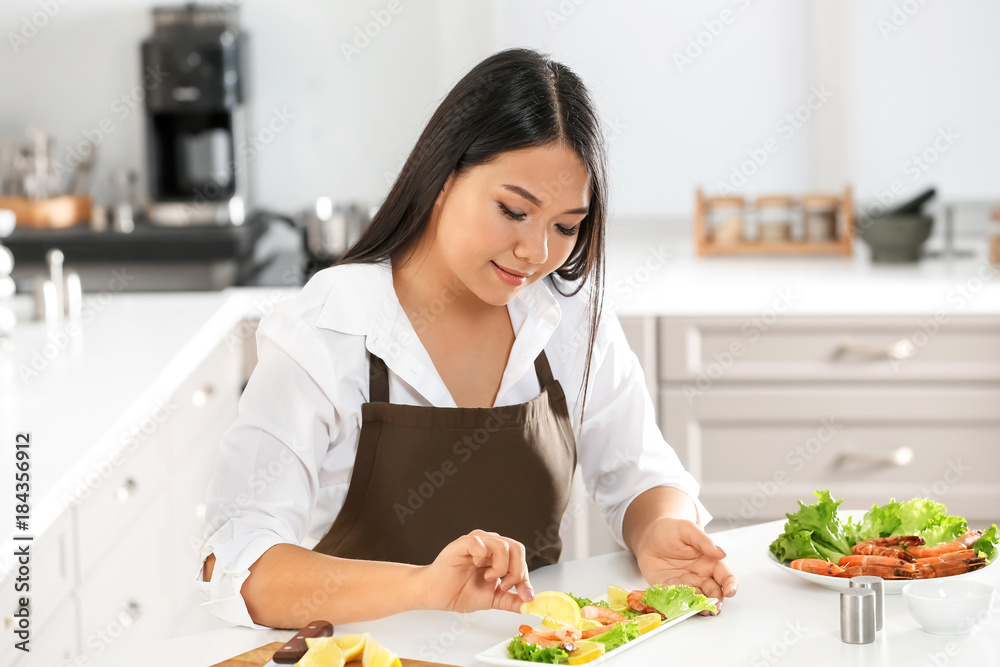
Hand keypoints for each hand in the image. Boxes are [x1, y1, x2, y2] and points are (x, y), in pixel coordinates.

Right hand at [415, 529, 533, 613]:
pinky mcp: (461, 544)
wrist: (434, 594)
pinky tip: (475, 566)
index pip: (520, 558)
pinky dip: (481, 556)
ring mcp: (476, 543)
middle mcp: (489, 545)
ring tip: (488, 578)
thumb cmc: (457, 591)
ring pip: (502, 545)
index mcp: (497, 556)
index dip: (525, 577)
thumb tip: (528, 604)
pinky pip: (479, 542)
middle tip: (504, 585)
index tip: (525, 596)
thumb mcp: (491, 599)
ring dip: (500, 567)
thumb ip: (510, 600)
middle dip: (516, 571)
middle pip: (516, 548)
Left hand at [632, 517, 737, 614]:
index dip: (730, 584)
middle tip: (714, 607)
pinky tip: (683, 608)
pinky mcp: (671, 590)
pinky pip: (678, 601)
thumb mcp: (687, 529)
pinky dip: (682, 606)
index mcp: (709, 562)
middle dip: (717, 601)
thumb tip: (720, 552)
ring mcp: (686, 584)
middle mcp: (700, 576)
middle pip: (715, 593)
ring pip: (699, 600)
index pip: (725, 576)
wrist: (648, 536)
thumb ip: (703, 540)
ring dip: (702, 608)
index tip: (729, 591)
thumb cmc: (670, 530)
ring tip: (701, 610)